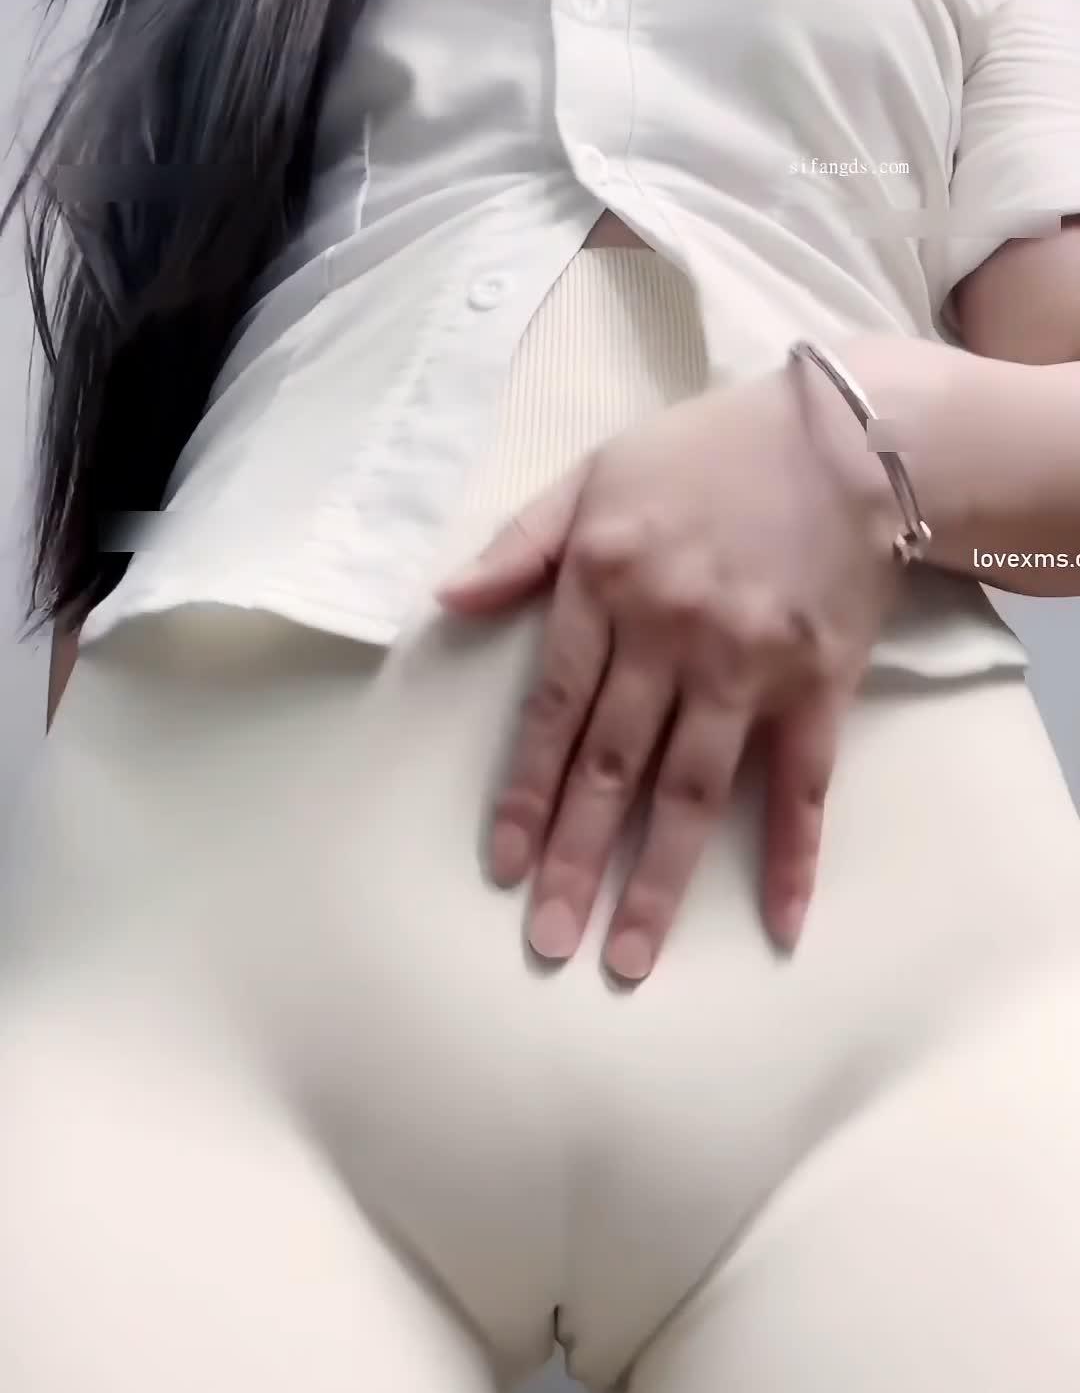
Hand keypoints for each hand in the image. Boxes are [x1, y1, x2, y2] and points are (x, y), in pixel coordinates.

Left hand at [437, 362, 900, 977]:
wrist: (849, 434)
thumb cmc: (709, 452)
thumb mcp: (596, 473)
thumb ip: (520, 543)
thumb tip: (446, 601)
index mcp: (607, 581)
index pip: (552, 708)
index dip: (524, 793)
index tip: (502, 867)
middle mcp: (671, 632)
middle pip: (611, 766)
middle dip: (575, 860)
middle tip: (549, 942)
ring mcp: (749, 664)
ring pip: (692, 791)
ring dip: (658, 881)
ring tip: (629, 958)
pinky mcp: (820, 682)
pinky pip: (803, 784)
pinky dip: (793, 856)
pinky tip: (779, 925)